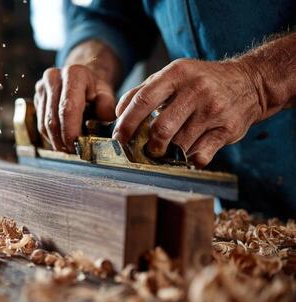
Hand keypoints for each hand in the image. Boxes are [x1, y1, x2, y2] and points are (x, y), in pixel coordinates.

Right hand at [34, 64, 115, 151]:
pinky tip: (61, 140)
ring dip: (56, 141)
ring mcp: (42, 88)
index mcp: (73, 74)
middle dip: (63, 140)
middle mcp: (53, 78)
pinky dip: (50, 136)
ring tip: (69, 149)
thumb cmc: (95, 89)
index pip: (67, 109)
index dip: (71, 131)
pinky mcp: (36, 98)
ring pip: (44, 124)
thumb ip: (106, 106)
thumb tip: (105, 120)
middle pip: (53, 119)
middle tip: (73, 152)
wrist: (80, 77)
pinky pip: (40, 124)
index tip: (78, 146)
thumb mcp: (106, 94)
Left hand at [112, 58, 262, 167]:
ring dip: (169, 153)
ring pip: (180, 145)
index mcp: (176, 74)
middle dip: (149, 146)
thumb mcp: (173, 75)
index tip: (119, 138)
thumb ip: (143, 91)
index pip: (143, 100)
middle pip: (161, 128)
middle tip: (147, 150)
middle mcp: (196, 90)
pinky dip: (190, 160)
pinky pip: (201, 155)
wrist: (249, 81)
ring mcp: (214, 110)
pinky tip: (189, 154)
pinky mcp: (228, 129)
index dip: (127, 123)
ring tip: (168, 150)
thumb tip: (118, 113)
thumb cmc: (201, 81)